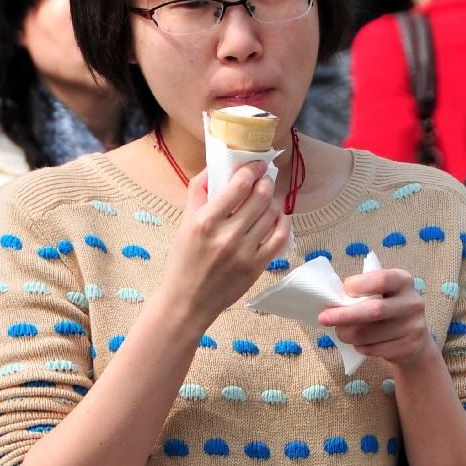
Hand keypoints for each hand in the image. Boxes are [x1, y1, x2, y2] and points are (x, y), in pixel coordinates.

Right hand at [158, 161, 290, 328]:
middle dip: (265, 182)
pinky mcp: (256, 267)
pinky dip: (283, 222)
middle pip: (260, 197)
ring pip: (271, 214)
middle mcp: (227, 235)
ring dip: (272, 201)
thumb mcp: (184, 223)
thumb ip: (198, 191)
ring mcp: (244, 252)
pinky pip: (280, 237)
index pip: (239, 185)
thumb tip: (214, 165)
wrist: (187, 302)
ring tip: (267, 199)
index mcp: (205, 221)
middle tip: (264, 179)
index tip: (257, 164)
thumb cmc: (183, 261)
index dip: (252, 169)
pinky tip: (278, 217)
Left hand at [318, 268, 433, 368]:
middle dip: (343, 315)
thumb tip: (333, 301)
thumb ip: (363, 292)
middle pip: (374, 310)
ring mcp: (414, 326)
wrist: (415, 340)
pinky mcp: (409, 347)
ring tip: (341, 332)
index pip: (380, 279)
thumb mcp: (382, 293)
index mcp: (403, 281)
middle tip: (323, 318)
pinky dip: (359, 347)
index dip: (357, 286)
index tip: (342, 291)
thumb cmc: (388, 310)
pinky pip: (374, 349)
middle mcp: (413, 302)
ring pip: (369, 334)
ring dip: (348, 334)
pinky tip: (358, 343)